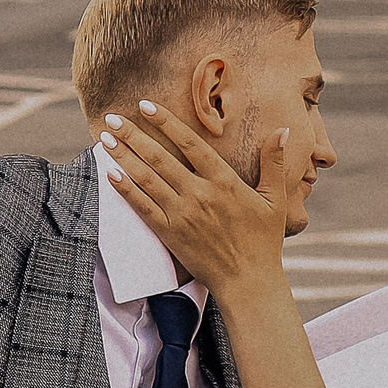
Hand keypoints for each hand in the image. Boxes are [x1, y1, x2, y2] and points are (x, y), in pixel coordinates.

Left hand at [99, 101, 291, 297]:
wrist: (248, 281)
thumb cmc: (264, 240)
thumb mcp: (276, 199)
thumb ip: (274, 162)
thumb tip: (283, 130)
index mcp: (224, 181)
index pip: (189, 143)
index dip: (165, 122)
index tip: (145, 105)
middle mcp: (200, 194)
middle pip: (160, 157)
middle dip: (133, 134)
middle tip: (112, 117)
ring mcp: (182, 214)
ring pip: (146, 179)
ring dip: (123, 156)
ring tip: (104, 138)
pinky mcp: (170, 234)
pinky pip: (143, 207)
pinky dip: (126, 190)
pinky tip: (110, 174)